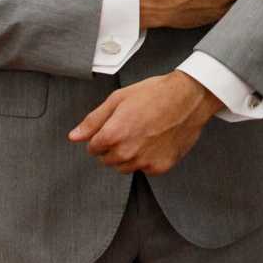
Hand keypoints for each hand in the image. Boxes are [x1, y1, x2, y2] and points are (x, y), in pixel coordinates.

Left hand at [69, 75, 223, 171]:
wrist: (188, 99)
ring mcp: (144, 162)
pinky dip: (145, 158)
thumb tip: (74, 136)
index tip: (111, 127)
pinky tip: (154, 141)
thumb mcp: (118, 100)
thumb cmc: (155, 94)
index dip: (100, 136)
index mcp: (113, 135)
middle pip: (107, 160)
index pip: (93, 148)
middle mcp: (127, 153)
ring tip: (141, 135)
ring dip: (127, 155)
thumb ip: (93, 121)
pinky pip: (144, 168)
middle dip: (112, 147)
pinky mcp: (159, 167)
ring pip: (124, 167)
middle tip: (128, 128)